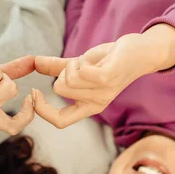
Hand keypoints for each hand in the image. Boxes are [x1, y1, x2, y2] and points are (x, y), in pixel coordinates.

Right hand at [32, 24, 174, 128]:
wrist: (141, 51)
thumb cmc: (111, 59)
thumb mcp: (80, 66)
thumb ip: (57, 67)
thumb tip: (32, 63)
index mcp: (88, 106)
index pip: (60, 121)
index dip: (42, 110)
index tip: (35, 92)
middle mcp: (96, 103)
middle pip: (59, 89)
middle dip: (63, 71)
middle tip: (81, 65)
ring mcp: (103, 93)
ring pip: (67, 80)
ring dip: (73, 64)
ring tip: (90, 61)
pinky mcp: (109, 78)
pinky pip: (80, 73)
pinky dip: (80, 63)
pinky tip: (91, 60)